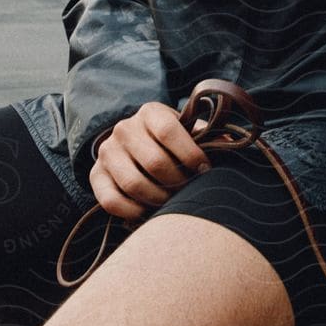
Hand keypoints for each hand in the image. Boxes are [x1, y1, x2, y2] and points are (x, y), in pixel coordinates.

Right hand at [89, 101, 210, 222]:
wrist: (135, 145)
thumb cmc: (172, 142)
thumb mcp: (188, 132)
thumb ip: (208, 138)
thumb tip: (231, 145)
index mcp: (150, 112)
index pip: (169, 130)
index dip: (190, 153)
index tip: (205, 170)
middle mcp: (124, 128)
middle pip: (154, 162)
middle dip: (178, 182)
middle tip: (189, 190)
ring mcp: (107, 152)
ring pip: (133, 184)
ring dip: (158, 199)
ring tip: (172, 203)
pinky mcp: (95, 175)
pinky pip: (111, 201)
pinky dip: (133, 212)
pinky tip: (148, 212)